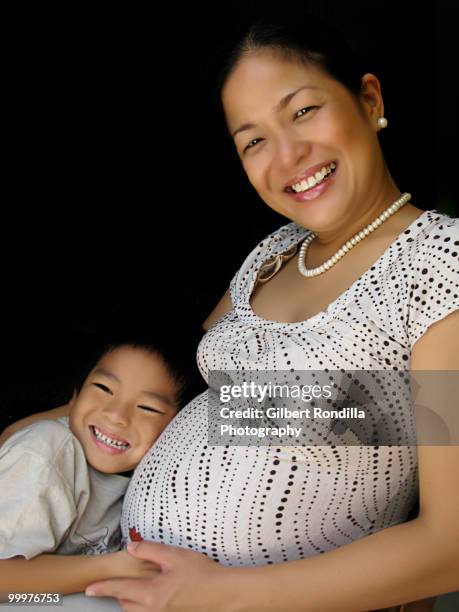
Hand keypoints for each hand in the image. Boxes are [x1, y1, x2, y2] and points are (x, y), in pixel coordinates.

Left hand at [86, 541, 237, 610]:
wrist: (224, 594)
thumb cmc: (202, 574)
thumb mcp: (174, 555)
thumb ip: (150, 550)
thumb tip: (131, 548)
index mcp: (152, 594)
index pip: (119, 590)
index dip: (103, 588)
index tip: (89, 589)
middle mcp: (154, 610)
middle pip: (126, 605)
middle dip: (119, 594)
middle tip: (119, 580)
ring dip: (132, 600)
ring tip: (137, 586)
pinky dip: (146, 605)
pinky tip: (156, 594)